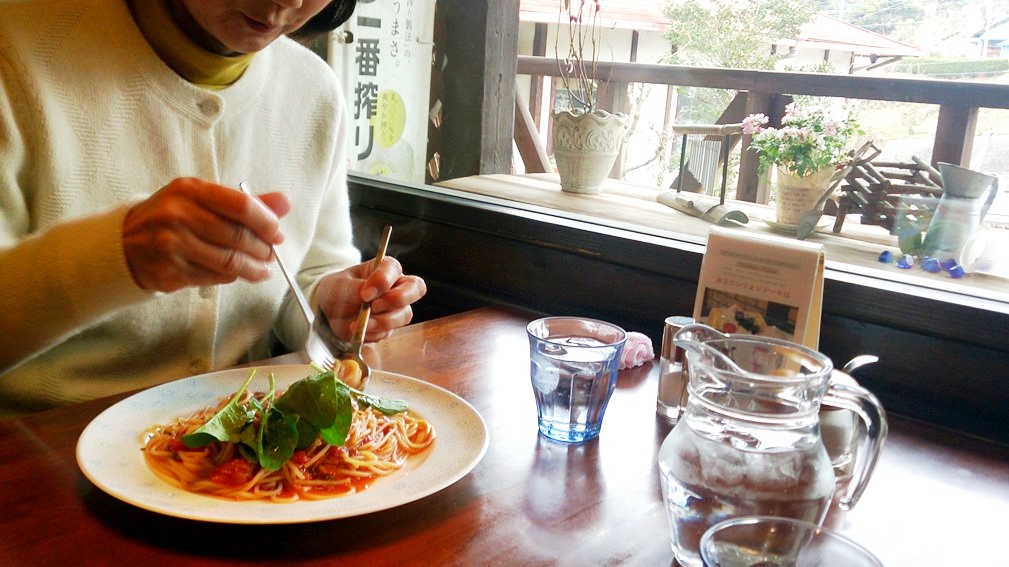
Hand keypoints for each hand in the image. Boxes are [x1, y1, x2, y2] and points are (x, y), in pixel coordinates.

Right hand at [123, 178, 291, 291]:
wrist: (124, 243)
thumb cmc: (172, 218)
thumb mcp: (202, 200)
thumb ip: (245, 203)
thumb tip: (285, 202)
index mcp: (190, 190)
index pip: (241, 206)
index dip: (266, 222)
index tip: (277, 233)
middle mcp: (178, 215)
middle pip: (238, 237)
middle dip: (262, 249)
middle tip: (271, 255)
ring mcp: (171, 245)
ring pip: (229, 261)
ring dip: (253, 269)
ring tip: (262, 269)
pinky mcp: (170, 271)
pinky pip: (214, 277)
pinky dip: (231, 277)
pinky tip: (237, 274)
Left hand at [315, 256, 426, 342]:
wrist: (328, 310)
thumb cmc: (337, 289)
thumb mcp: (339, 284)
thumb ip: (354, 287)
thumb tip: (367, 292)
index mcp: (384, 269)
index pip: (394, 269)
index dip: (383, 281)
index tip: (365, 293)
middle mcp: (396, 287)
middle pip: (416, 288)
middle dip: (399, 299)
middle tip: (375, 307)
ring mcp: (394, 308)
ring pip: (404, 315)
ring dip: (383, 321)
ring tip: (361, 324)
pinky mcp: (387, 326)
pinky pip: (388, 332)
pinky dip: (373, 333)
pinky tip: (357, 330)